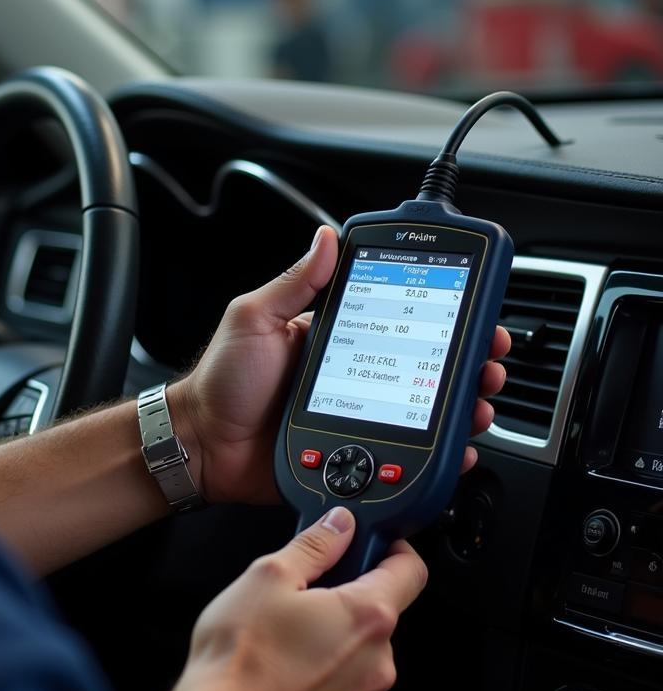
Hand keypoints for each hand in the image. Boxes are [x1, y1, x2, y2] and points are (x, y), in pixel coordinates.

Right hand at [156, 508, 426, 690]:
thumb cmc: (242, 655)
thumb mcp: (270, 574)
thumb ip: (314, 544)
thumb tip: (340, 525)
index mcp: (368, 617)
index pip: (411, 570)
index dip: (393, 547)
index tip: (371, 542)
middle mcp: (377, 661)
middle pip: (378, 611)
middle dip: (346, 594)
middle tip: (304, 589)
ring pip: (357, 649)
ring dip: (332, 634)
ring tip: (283, 632)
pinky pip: (340, 682)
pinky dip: (319, 668)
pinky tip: (281, 664)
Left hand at [172, 226, 510, 503]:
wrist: (202, 445)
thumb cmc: (221, 380)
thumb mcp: (253, 318)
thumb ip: (295, 283)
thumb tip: (326, 237)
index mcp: (334, 337)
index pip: (400, 319)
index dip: (441, 315)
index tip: (472, 308)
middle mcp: (354, 375)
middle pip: (425, 366)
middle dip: (466, 360)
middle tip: (488, 358)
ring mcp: (358, 416)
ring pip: (424, 410)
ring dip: (462, 404)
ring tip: (480, 400)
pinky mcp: (354, 452)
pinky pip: (405, 453)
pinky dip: (437, 451)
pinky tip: (457, 446)